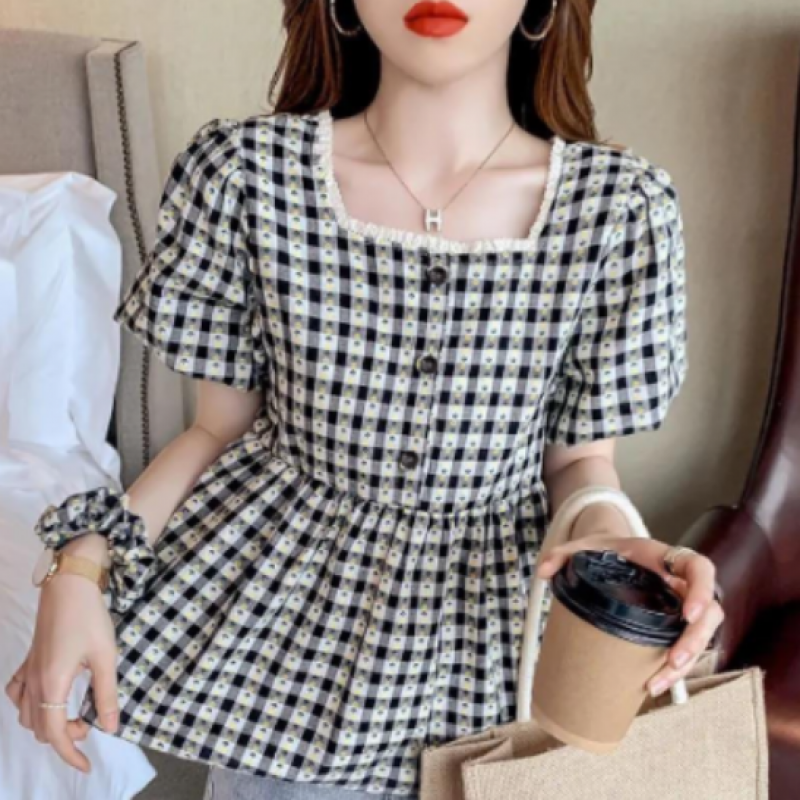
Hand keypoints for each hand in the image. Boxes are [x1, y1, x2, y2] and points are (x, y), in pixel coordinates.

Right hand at [4, 572, 119, 772]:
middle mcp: (34, 683)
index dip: (70, 755)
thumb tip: (111, 728)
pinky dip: (27, 705)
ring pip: (25, 715)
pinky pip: (15, 693)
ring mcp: (27, 670)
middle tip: (90, 724)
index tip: (86, 765)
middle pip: (40, 728)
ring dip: (47, 724)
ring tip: (74, 714)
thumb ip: (106, 694)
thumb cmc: (90, 618)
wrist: (70, 585)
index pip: (56, 735)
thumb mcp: (106, 657)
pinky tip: (46, 699)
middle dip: (64, 737)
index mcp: (52, 686)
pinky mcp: (27, 659)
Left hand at [536, 531, 723, 697]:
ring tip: (658, 682)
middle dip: (696, 639)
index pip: (700, 568)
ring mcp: (682, 606)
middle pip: (711, 611)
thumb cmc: (606, 549)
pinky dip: (675, 668)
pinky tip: (654, 685)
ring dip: (687, 662)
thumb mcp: (586, 545)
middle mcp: (681, 583)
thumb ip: (563, 553)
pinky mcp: (675, 625)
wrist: (613, 554)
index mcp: (665, 558)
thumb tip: (543, 572)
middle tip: (674, 660)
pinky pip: (687, 647)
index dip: (702, 590)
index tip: (689, 613)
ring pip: (703, 636)